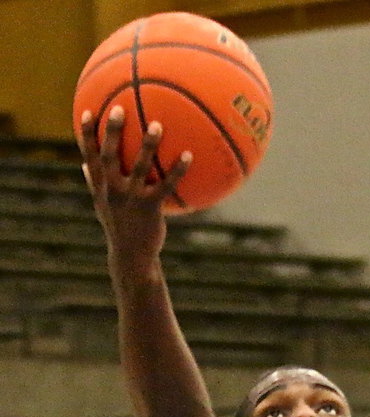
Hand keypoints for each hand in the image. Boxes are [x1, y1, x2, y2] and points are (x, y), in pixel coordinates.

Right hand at [79, 106, 191, 274]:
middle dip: (113, 133)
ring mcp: (131, 199)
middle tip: (119, 108)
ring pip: (139, 167)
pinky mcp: (150, 208)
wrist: (132, 256)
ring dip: (148, 145)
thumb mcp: (102, 206)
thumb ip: (94, 183)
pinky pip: (166, 185)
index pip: (89, 157)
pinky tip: (189, 154)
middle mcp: (112, 190)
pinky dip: (177, 170)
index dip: (87, 135)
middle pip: (110, 157)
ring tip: (157, 124)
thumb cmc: (118, 227)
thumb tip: (83, 165)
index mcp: (100, 187)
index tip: (89, 112)